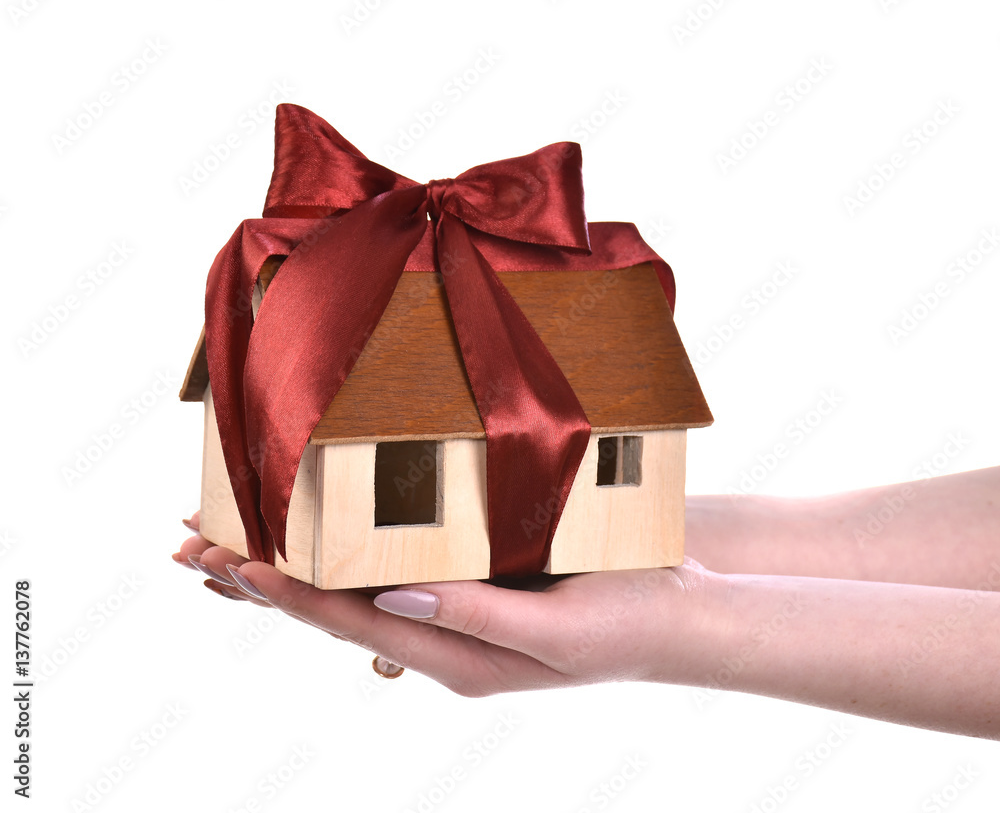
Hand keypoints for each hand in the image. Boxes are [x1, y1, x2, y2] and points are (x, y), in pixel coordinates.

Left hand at [172, 513, 725, 695]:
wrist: (684, 614)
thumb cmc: (633, 620)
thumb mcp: (559, 629)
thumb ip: (477, 615)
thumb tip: (389, 598)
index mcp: (460, 659)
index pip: (355, 624)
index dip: (292, 594)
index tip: (235, 562)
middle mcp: (445, 642)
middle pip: (338, 611)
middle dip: (269, 582)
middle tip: (199, 550)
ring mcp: (457, 615)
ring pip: (356, 590)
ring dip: (296, 565)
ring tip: (235, 545)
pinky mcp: (474, 585)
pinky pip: (392, 570)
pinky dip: (346, 551)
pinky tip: (325, 532)